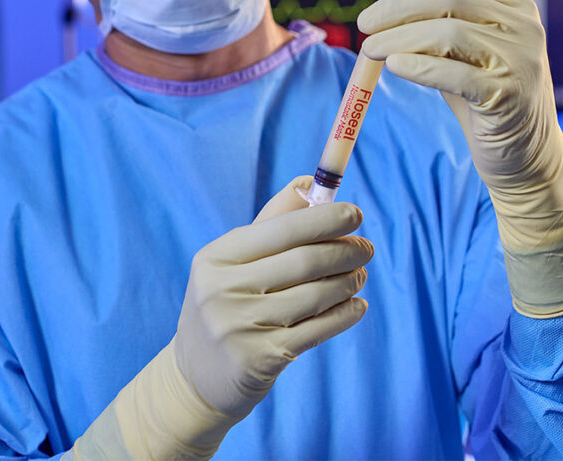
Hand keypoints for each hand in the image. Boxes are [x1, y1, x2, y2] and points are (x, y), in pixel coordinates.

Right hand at [71, 177, 370, 458]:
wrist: (195, 378)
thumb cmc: (224, 305)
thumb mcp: (232, 262)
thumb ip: (272, 221)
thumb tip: (311, 184)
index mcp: (217, 258)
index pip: (283, 228)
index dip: (326, 218)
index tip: (355, 214)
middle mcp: (224, 290)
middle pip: (305, 260)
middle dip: (346, 250)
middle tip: (366, 248)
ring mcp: (241, 327)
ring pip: (316, 296)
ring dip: (348, 282)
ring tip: (359, 275)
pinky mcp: (262, 359)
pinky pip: (318, 330)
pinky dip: (345, 314)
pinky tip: (356, 305)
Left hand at [359, 0, 562, 317]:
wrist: (527, 159)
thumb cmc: (487, 105)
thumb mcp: (465, 58)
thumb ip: (436, 33)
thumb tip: (382, 16)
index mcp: (516, 10)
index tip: (373, 14)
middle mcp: (524, 28)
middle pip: (449, 0)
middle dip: (398, 10)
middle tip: (364, 27)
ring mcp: (521, 59)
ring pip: (447, 34)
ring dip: (399, 39)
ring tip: (370, 51)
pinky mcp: (509, 93)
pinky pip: (453, 73)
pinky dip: (418, 67)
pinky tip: (394, 67)